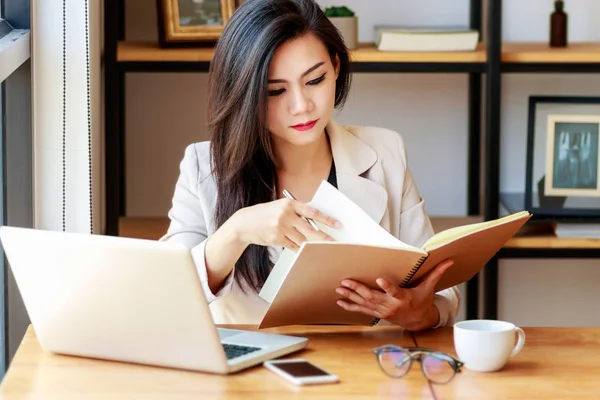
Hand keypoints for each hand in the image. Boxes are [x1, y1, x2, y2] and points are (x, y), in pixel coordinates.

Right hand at [233, 198, 340, 250]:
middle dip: (323, 237)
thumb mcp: (280, 207)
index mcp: (289, 204)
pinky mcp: (276, 239)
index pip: (312, 212)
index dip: (327, 219)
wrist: (244, 223)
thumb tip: (316, 220)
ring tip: (321, 248)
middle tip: (334, 242)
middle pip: (310, 229)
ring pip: (302, 239)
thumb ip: (296, 211)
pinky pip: (293, 246)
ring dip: (312, 245)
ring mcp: (280, 228)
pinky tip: (304, 250)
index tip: (337, 225)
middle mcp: (285, 215)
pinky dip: (300, 249)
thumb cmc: (265, 214)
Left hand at [335, 259, 453, 330]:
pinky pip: (361, 311)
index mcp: (403, 298)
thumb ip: (436, 273)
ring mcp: (382, 311)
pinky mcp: (377, 314)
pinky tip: (339, 301)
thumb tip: (449, 260)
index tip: (379, 280)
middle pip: (373, 297)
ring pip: (364, 304)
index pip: (395, 292)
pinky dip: (350, 306)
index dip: (387, 287)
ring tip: (339, 289)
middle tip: (346, 281)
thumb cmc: (422, 301)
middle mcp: (391, 306)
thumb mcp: (429, 288)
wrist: (418, 321)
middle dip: (358, 289)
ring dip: (350, 296)